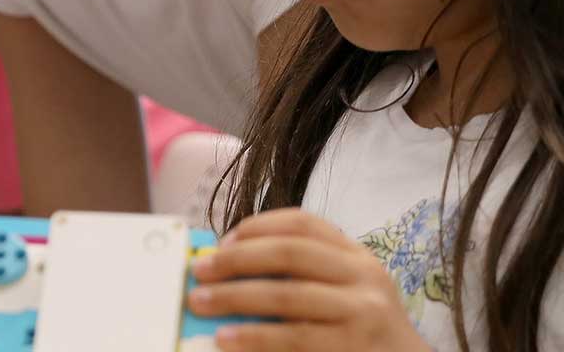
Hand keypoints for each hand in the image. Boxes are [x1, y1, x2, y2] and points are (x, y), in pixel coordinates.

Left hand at [187, 208, 428, 350]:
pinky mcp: (351, 347)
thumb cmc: (361, 332)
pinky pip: (294, 339)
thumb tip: (227, 268)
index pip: (303, 223)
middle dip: (237, 260)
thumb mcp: (344, 292)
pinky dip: (255, 338)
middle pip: (290, 253)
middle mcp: (363, 275)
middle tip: (199, 271)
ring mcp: (361, 312)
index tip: (222, 242)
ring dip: (235, 298)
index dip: (257, 227)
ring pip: (287, 296)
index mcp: (356, 255)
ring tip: (200, 304)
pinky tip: (227, 340)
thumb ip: (301, 276)